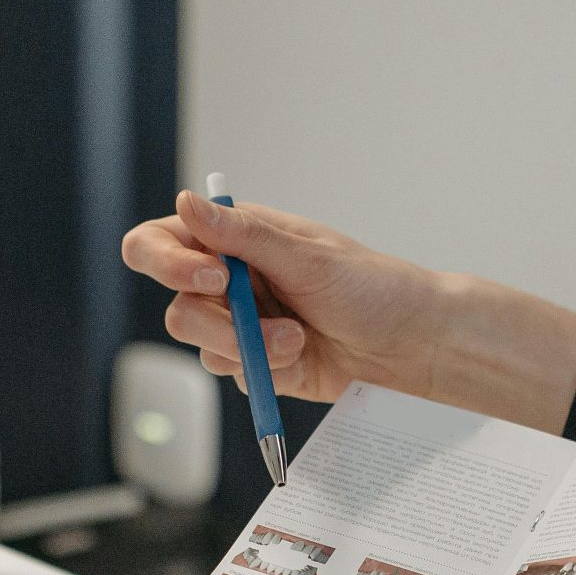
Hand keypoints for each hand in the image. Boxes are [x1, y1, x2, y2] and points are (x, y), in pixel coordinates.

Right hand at [120, 192, 575, 433]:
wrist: (412, 345)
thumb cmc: (373, 288)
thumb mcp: (308, 257)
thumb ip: (242, 236)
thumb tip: (187, 201)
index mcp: (238, 237)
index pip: (163, 241)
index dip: (168, 262)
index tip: (212, 279)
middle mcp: (233, 278)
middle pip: (178, 303)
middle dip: (217, 323)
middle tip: (257, 327)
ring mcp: (242, 323)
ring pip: (201, 343)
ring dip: (247, 349)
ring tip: (297, 343)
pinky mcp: (257, 362)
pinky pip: (231, 372)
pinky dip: (260, 370)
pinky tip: (300, 360)